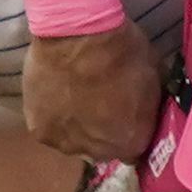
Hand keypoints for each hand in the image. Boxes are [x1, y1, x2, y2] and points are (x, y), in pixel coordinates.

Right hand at [22, 24, 162, 164]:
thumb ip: (148, 106)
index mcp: (132, 141)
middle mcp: (98, 152)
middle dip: (107, 134)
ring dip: (80, 129)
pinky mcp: (38, 132)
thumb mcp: (153, 78)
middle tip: (105, 108)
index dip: (134, 133)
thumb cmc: (124, 53)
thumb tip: (146, 112)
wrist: (77, 39)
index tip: (131, 119)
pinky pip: (53, 131)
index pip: (137, 150)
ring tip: (79, 101)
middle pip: (105, 151)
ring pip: (77, 144)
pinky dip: (57, 119)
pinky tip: (60, 98)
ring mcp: (65, 145)